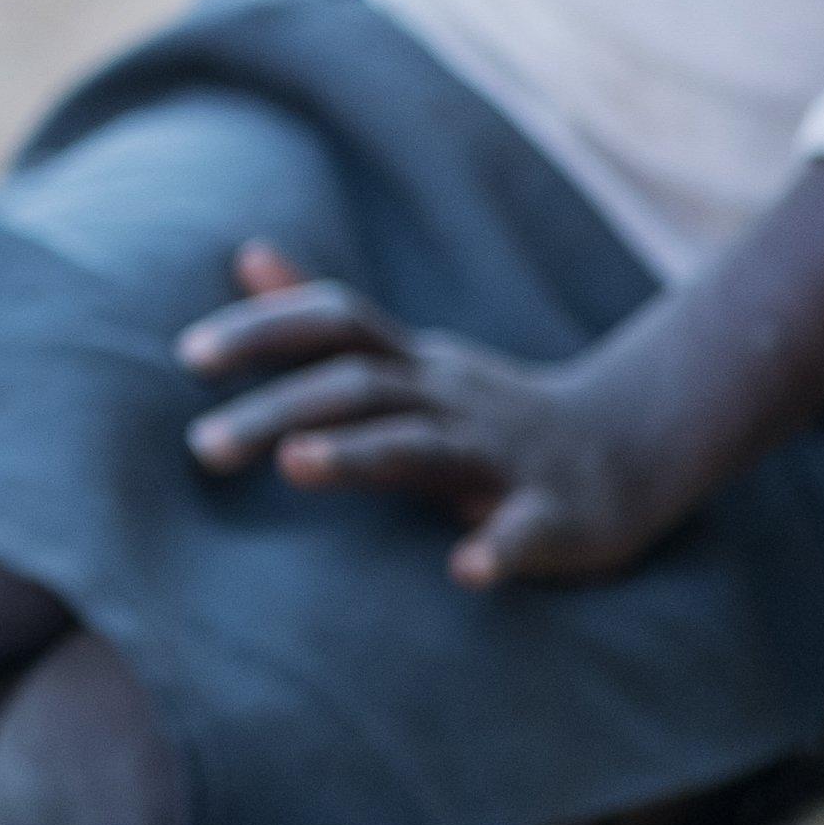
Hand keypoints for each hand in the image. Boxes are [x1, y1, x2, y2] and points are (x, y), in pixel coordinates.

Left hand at [179, 241, 684, 586]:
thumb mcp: (407, 355)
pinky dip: (497, 548)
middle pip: (357, 388)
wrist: (635, 446)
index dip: (263, 331)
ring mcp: (505, 455)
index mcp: (414, 366)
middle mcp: (451, 400)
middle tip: (199, 446)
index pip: (334, 324)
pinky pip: (527, 529)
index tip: (187, 355)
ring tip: (294, 465)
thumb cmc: (490, 408)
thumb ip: (324, 318)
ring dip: (357, 455)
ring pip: (425, 446)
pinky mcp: (559, 514)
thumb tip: (245, 254)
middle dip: (278, 411)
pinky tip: (463, 570)